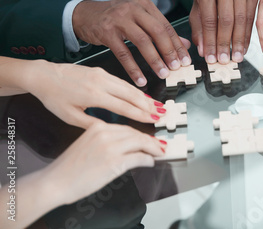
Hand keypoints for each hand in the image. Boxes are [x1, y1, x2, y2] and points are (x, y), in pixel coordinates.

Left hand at [23, 60, 167, 128]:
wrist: (43, 75)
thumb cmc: (54, 97)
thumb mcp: (70, 116)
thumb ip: (92, 124)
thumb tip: (110, 130)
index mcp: (93, 95)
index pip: (123, 106)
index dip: (140, 114)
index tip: (153, 120)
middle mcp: (100, 82)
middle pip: (131, 94)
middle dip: (149, 104)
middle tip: (162, 112)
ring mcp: (102, 74)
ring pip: (129, 87)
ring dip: (144, 96)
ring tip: (157, 105)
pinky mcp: (101, 70)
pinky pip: (122, 81)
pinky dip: (134, 89)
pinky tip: (141, 95)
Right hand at [41, 123, 165, 204]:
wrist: (55, 182)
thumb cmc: (68, 168)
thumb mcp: (87, 145)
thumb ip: (104, 141)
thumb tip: (125, 145)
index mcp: (97, 128)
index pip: (126, 128)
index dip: (140, 134)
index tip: (148, 137)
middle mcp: (105, 134)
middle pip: (135, 133)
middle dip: (150, 140)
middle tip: (159, 145)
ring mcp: (110, 148)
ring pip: (140, 142)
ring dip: (153, 148)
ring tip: (159, 152)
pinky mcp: (115, 162)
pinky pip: (139, 157)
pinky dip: (147, 159)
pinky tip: (150, 161)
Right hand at [73, 0, 191, 85]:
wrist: (84, 14)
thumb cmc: (116, 18)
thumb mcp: (139, 19)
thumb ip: (161, 31)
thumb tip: (186, 45)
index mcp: (145, 5)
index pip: (166, 26)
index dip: (177, 44)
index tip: (186, 60)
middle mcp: (133, 9)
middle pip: (157, 31)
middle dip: (169, 51)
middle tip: (176, 67)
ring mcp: (118, 19)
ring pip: (142, 41)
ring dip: (154, 60)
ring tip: (163, 73)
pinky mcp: (106, 32)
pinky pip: (123, 53)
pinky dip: (133, 68)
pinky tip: (140, 79)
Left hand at [189, 0, 258, 63]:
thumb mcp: (199, 10)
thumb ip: (199, 30)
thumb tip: (203, 51)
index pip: (209, 20)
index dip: (210, 41)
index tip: (210, 58)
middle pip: (226, 20)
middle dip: (225, 43)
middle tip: (224, 60)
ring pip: (241, 20)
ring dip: (238, 42)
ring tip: (236, 57)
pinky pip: (251, 18)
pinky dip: (247, 35)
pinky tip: (243, 47)